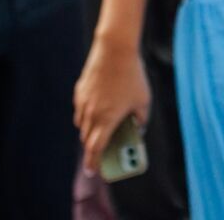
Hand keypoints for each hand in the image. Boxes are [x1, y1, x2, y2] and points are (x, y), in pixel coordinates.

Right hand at [74, 39, 149, 174]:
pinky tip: (99, 108)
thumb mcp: (143, 100)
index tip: (93, 172)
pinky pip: (81, 109)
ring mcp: (83, 103)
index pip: (95, 149)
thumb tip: (138, 130)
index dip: (93, 163)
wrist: (114, 50)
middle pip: (88, 139)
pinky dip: (88, 114)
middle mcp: (91, 114)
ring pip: (82, 125)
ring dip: (90, 130)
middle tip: (102, 151)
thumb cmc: (132, 76)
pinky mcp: (79, 92)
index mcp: (106, 120)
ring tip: (102, 129)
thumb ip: (141, 119)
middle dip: (94, 147)